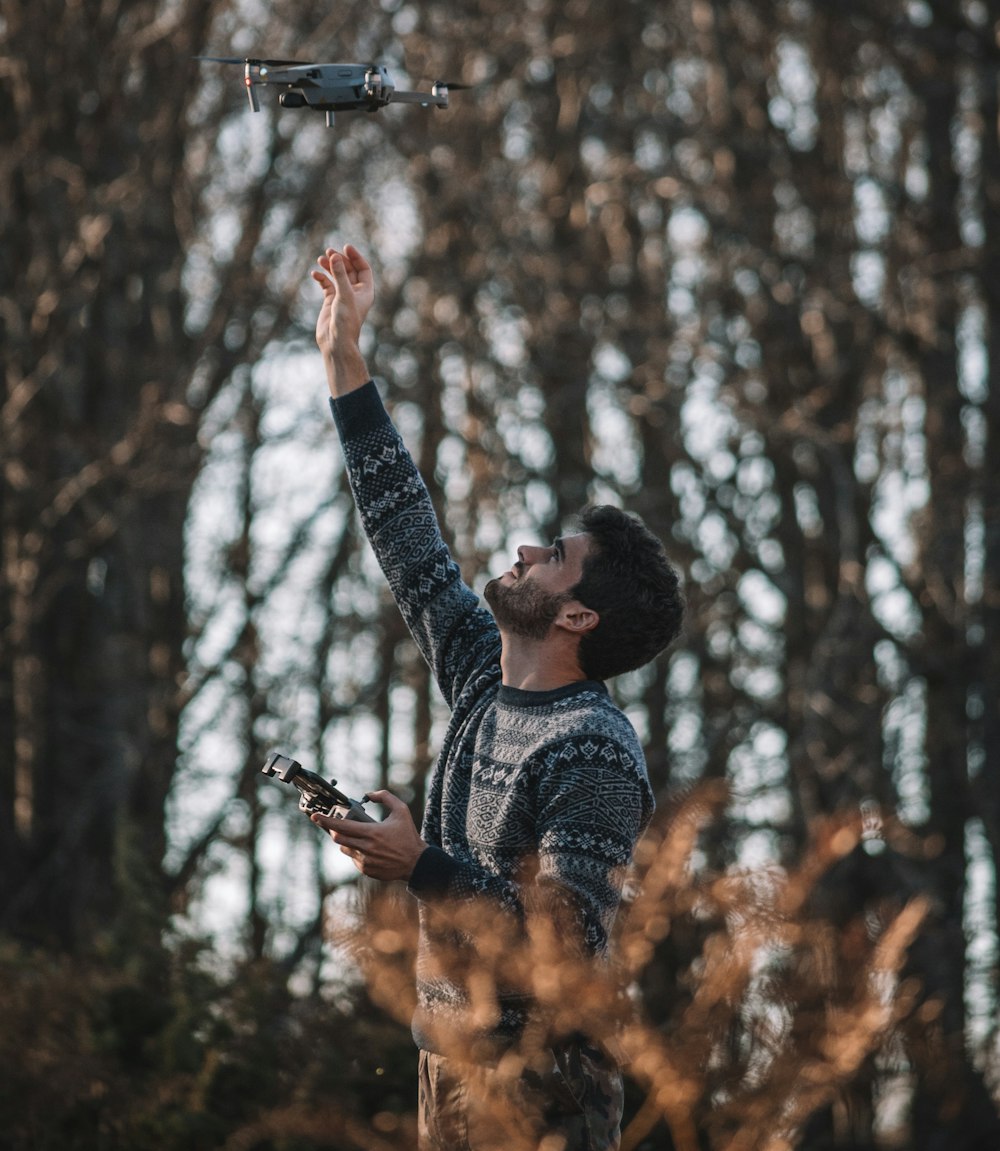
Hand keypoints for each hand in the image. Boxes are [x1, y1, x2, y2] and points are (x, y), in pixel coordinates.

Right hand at [311, 243, 374, 396]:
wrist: (336, 342)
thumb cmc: (346, 321)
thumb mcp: (344, 295)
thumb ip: (339, 275)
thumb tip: (335, 256)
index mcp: (365, 291)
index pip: (363, 268)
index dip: (355, 257)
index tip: (345, 247)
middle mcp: (355, 292)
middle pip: (349, 269)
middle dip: (339, 260)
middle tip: (329, 251)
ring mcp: (342, 296)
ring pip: (336, 276)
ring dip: (329, 266)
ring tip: (321, 259)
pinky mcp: (330, 301)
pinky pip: (326, 284)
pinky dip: (321, 278)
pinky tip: (315, 274)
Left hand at [311, 790, 426, 881]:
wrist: (416, 862)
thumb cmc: (408, 835)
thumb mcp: (401, 810)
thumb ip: (385, 797)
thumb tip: (369, 794)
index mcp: (372, 832)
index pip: (342, 826)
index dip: (326, 821)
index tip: (315, 817)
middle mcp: (366, 848)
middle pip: (338, 839)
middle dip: (333, 830)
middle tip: (336, 825)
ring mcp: (365, 861)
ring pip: (344, 848)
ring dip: (346, 841)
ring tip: (358, 836)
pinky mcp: (366, 870)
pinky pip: (354, 858)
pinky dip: (356, 851)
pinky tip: (369, 848)